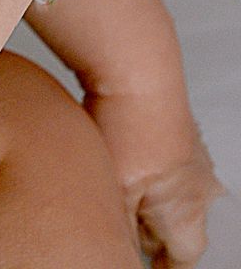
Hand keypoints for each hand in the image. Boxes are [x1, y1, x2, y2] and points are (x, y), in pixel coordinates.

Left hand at [82, 86, 226, 266]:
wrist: (136, 68)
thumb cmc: (129, 126)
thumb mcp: (116, 193)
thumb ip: (120, 229)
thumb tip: (117, 248)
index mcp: (186, 214)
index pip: (182, 259)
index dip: (163, 267)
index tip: (147, 267)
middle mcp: (199, 188)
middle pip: (180, 228)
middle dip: (154, 234)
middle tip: (126, 231)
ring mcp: (192, 157)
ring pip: (175, 195)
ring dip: (151, 200)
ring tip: (121, 190)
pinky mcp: (179, 131)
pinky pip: (168, 164)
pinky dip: (149, 170)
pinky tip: (125, 158)